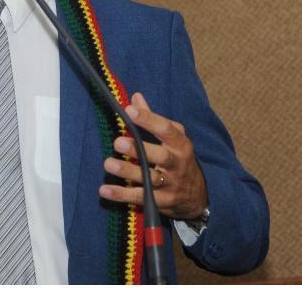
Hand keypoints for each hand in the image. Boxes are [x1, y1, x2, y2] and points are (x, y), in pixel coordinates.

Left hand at [99, 92, 207, 219]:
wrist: (197, 195)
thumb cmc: (178, 159)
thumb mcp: (173, 139)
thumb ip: (153, 120)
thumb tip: (135, 98)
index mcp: (180, 144)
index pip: (166, 129)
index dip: (148, 119)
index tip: (129, 110)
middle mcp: (177, 163)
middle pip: (160, 156)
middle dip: (139, 149)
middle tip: (118, 142)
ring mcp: (171, 184)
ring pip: (149, 179)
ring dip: (128, 172)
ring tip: (108, 164)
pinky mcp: (162, 202)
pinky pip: (141, 198)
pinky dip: (122, 195)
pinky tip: (104, 190)